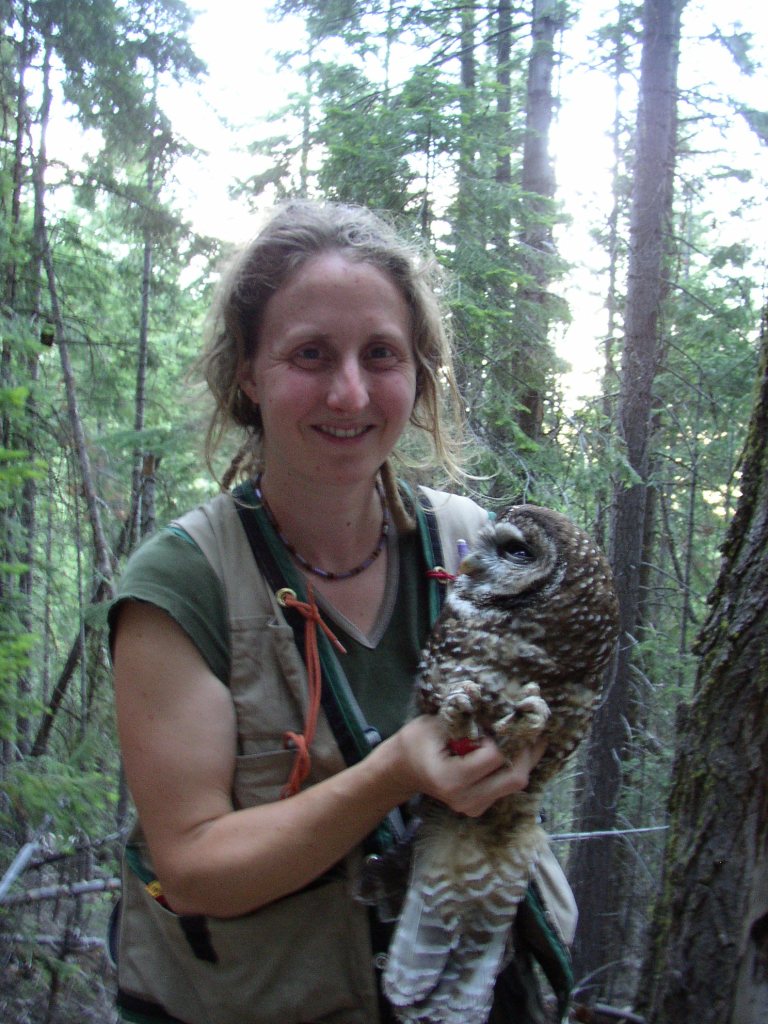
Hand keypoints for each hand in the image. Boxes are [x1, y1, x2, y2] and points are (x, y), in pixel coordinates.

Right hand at [387, 715, 544, 817]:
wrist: (404, 768)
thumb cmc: (417, 741)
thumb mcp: (436, 723)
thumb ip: (466, 718)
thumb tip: (501, 707)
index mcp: (450, 779)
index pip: (495, 757)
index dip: (505, 735)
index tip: (505, 716)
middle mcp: (465, 800)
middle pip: (514, 777)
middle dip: (526, 750)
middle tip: (530, 725)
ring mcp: (473, 807)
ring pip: (516, 784)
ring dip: (526, 758)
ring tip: (529, 734)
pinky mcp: (480, 807)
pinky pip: (508, 787)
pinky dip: (516, 766)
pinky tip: (517, 747)